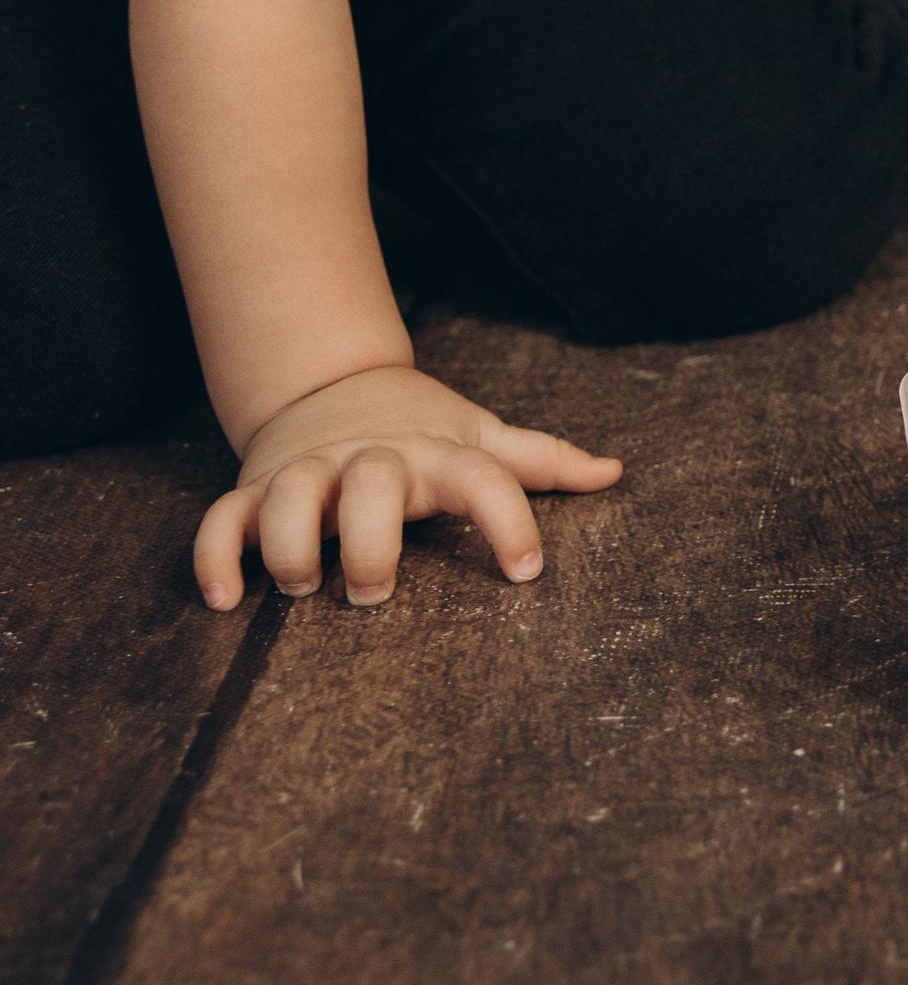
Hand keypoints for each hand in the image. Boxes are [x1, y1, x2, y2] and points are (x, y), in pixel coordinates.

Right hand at [196, 365, 623, 611]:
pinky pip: (221, 520)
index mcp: (433, 453)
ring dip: (290, 544)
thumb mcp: (476, 436)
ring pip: (287, 497)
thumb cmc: (416, 429)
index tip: (528, 572)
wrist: (326, 383)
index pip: (483, 476)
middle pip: (371, 483)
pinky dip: (215, 558)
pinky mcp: (254, 491)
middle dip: (370, 537)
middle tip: (375, 590)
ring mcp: (307, 472)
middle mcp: (370, 459)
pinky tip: (227, 600)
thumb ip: (539, 460)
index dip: (509, 519)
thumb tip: (615, 472)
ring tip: (300, 588)